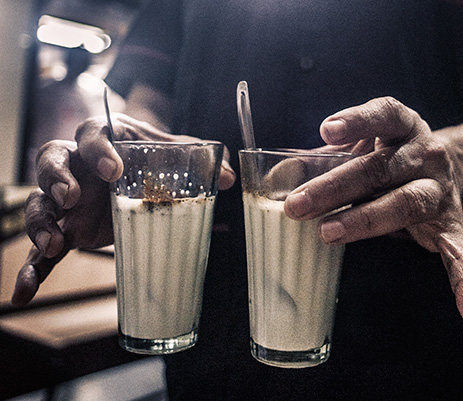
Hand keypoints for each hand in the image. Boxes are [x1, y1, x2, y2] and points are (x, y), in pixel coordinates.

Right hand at [12, 114, 235, 304]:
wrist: (147, 172)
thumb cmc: (159, 158)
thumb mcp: (181, 155)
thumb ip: (202, 162)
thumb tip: (228, 178)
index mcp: (106, 139)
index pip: (91, 134)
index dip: (97, 148)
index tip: (113, 168)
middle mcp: (79, 165)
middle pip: (51, 161)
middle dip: (56, 179)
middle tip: (72, 198)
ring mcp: (69, 200)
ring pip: (41, 203)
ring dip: (41, 223)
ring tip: (55, 244)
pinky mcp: (69, 229)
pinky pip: (42, 249)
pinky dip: (32, 270)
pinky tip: (23, 293)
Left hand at [283, 97, 462, 326]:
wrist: (450, 169)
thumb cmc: (390, 158)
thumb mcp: (362, 148)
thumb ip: (321, 160)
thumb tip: (273, 179)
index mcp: (403, 128)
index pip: (383, 115)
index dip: (357, 121)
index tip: (326, 131)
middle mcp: (425, 155)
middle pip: (381, 168)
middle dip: (336, 186)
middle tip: (298, 206)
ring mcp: (440, 190)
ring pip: (407, 203)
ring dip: (366, 220)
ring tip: (328, 233)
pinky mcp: (452, 225)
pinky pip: (460, 254)